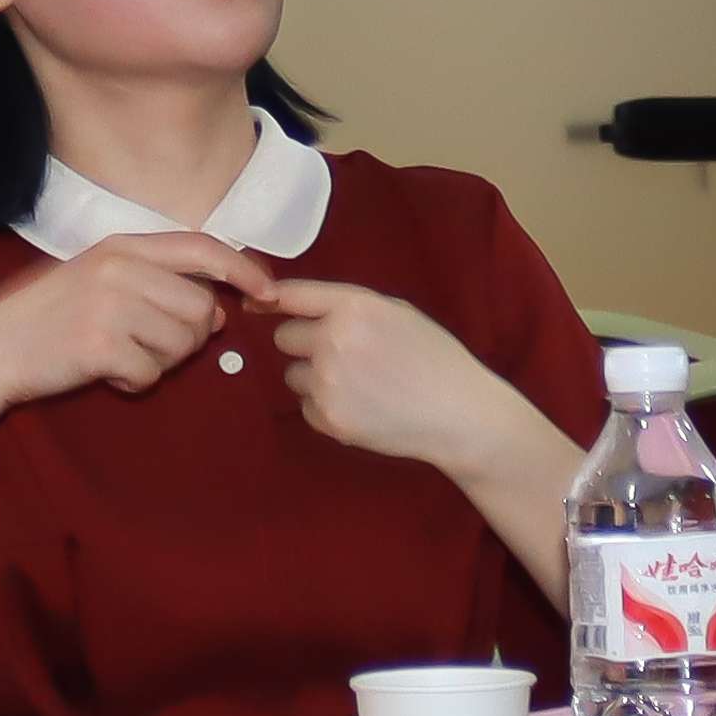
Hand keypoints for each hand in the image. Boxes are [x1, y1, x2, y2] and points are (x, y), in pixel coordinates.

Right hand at [0, 229, 268, 407]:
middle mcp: (119, 267)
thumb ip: (155, 284)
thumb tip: (217, 311)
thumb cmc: (46, 319)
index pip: (203, 247)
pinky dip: (133, 382)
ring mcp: (109, 304)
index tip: (268, 293)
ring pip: (182, 343)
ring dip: (159, 362)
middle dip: (188, 338)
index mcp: (122, 246)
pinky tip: (102, 372)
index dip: (244, 269)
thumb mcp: (98, 280)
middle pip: (201, 308)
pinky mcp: (100, 344)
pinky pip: (151, 374)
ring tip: (118, 355)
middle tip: (146, 346)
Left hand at [262, 279, 531, 476]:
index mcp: (352, 307)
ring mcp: (327, 383)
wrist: (458, 412)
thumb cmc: (433, 356)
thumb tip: (290, 302)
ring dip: (313, 377)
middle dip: (304, 344)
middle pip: (284, 338)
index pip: (291, 295)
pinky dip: (324, 407)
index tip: (256, 304)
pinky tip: (360, 406)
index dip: (270, 299)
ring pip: (292, 375)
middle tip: (341, 355)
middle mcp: (332, 341)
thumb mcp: (396, 312)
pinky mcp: (327, 419)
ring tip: (357, 384)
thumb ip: (346, 306)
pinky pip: (305, 406)